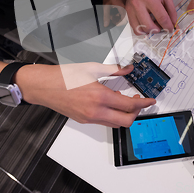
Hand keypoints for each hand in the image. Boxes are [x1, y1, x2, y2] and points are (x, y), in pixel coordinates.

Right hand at [18, 63, 155, 127]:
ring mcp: (89, 118)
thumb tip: (127, 69)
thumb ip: (113, 69)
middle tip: (138, 102)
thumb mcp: (92, 68)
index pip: (129, 105)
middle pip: (125, 121)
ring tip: (125, 101)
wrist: (44, 86)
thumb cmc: (63, 77)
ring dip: (124, 115)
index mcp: (99, 96)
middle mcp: (95, 111)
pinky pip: (104, 122)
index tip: (149, 101)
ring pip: (115, 124)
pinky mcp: (83, 120)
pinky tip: (111, 103)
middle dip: (136, 113)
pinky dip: (112, 115)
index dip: (143, 103)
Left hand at [102, 0, 126, 26]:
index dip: (118, 23)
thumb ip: (106, 16)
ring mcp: (126, 5)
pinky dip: (118, 12)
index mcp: (123, 8)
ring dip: (117, 16)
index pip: (123, 21)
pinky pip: (123, 10)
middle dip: (117, 20)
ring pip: (124, 15)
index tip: (112, 22)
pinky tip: (113, 9)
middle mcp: (126, 7)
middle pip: (124, 18)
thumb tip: (106, 24)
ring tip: (111, 13)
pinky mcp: (125, 3)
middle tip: (110, 17)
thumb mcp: (106, 5)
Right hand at [126, 0, 176, 34]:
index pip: (161, 18)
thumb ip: (172, 11)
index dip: (168, 26)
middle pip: (149, 26)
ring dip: (150, 31)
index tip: (171, 29)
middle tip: (162, 27)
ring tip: (154, 25)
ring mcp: (131, 9)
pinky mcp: (127, 12)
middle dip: (158, 30)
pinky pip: (134, 28)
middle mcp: (139, 3)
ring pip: (141, 29)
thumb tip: (174, 25)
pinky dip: (142, 30)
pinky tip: (147, 24)